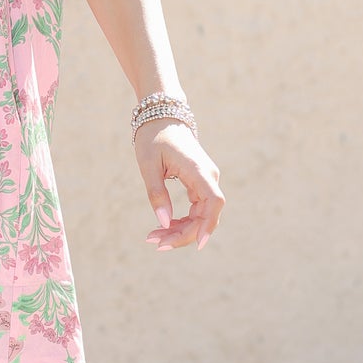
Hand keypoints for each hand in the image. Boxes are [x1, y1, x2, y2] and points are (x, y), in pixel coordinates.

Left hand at [135, 120, 224, 251]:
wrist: (162, 118)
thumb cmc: (154, 138)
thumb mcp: (148, 165)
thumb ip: (156, 193)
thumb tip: (164, 222)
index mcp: (198, 170)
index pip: (213, 201)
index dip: (208, 224)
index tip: (197, 244)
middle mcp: (207, 177)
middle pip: (206, 215)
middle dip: (184, 234)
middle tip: (156, 244)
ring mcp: (205, 181)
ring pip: (201, 216)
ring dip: (181, 231)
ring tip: (154, 237)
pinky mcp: (199, 184)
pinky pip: (196, 210)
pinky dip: (182, 222)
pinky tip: (164, 227)